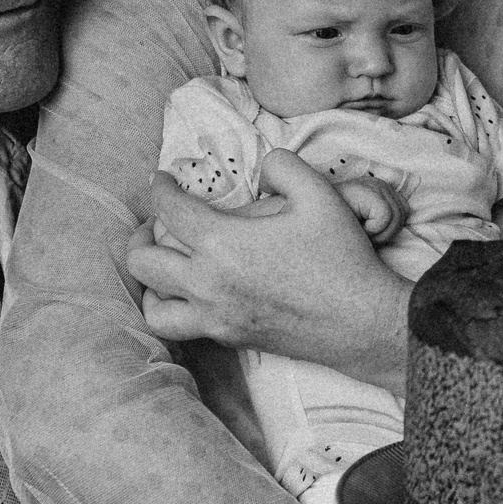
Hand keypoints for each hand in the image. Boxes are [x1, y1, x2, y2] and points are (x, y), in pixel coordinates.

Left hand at [125, 150, 410, 385]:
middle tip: (158, 221)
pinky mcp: (228, 337)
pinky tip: (187, 294)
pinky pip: (177, 327)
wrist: (361, 322)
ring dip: (149, 280)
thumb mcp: (319, 194)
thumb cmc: (340, 257)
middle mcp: (207, 283)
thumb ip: (283, 166)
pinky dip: (170, 309)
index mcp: (222, 243)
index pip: (169, 209)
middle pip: (144, 260)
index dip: (160, 187)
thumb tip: (263, 168)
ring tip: (163, 263)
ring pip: (152, 304)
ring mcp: (214, 315)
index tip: (163, 178)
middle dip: (141, 234)